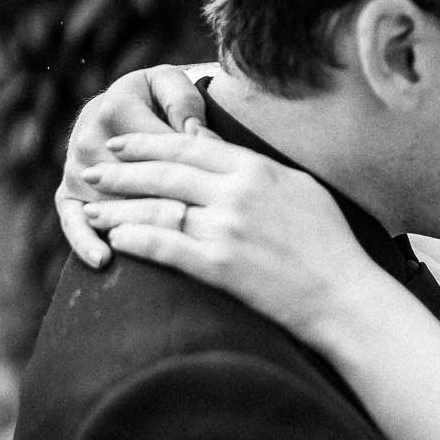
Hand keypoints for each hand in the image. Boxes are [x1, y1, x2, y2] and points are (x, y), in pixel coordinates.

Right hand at [57, 65, 225, 267]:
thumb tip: (195, 133)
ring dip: (135, 227)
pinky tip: (103, 260)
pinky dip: (85, 241)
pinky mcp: (67, 193)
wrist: (128, 105)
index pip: (160, 148)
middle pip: (134, 182)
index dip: (192, 168)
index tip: (216, 187)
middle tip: (194, 223)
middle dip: (167, 203)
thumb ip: (184, 103)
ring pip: (112, 205)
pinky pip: (72, 221)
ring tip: (161, 247)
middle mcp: (89, 138)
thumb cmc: (160, 100)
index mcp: (116, 109)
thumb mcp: (172, 87)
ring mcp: (77, 169)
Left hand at [80, 129, 380, 346]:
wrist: (346, 295)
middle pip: (163, 173)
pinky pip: (166, 247)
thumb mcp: (297, 188)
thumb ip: (251, 166)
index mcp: (255, 169)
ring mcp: (227, 229)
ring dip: (119, 208)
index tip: (121, 145)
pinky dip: (137, 241)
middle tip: (94, 172)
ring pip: (157, 209)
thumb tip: (209, 144)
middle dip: (121, 171)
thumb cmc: (330, 244)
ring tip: (93, 209)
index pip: (187, 147)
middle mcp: (237, 193)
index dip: (146, 143)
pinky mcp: (221, 266)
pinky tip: (116, 239)